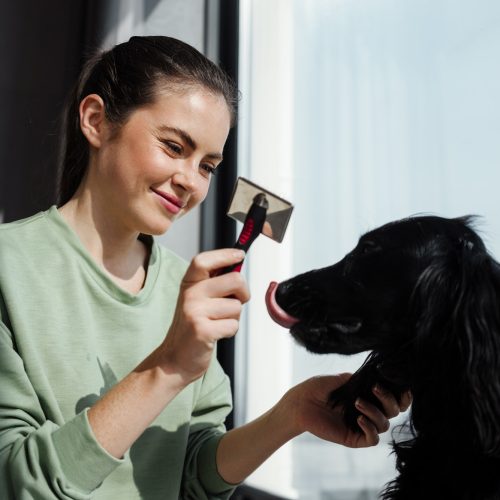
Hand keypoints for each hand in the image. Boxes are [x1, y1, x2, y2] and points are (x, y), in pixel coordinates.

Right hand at [160, 249, 249, 383]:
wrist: (175, 358)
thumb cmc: (193, 325)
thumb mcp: (198, 298)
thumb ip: (214, 282)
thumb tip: (238, 262)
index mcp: (189, 283)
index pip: (204, 260)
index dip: (225, 254)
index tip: (240, 254)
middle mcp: (189, 294)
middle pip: (235, 280)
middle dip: (243, 293)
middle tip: (235, 302)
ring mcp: (194, 312)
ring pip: (237, 306)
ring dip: (234, 317)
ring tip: (217, 323)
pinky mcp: (202, 330)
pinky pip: (233, 325)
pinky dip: (230, 331)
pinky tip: (215, 334)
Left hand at [282, 373, 411, 447]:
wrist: (299, 402)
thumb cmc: (317, 388)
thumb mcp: (340, 379)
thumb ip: (360, 379)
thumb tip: (377, 377)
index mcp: (367, 396)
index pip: (393, 399)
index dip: (402, 396)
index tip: (403, 388)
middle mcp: (368, 411)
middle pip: (394, 411)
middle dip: (389, 399)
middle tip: (375, 388)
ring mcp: (361, 425)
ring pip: (384, 424)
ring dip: (375, 412)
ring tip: (357, 402)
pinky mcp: (353, 438)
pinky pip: (372, 439)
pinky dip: (370, 428)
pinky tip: (359, 418)